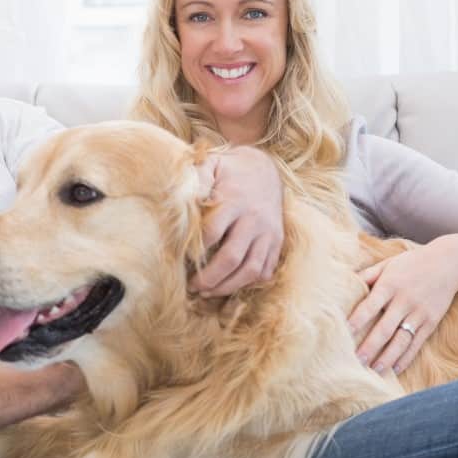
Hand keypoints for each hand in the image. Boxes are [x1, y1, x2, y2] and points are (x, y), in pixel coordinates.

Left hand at [189, 146, 283, 296]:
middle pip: (232, 257)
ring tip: (208, 292)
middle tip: (192, 286)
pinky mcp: (277, 241)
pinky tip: (230, 284)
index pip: (213, 232)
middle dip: (210, 277)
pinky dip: (248, 282)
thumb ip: (197, 178)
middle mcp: (254, 219)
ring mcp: (268, 232)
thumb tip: (183, 200)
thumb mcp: (211, 164)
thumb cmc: (230, 171)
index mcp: (235, 200)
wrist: (265, 169)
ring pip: (251, 269)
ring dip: (228, 286)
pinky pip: (265, 270)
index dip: (195, 250)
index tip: (181, 260)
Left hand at [348, 242, 457, 372]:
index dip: (357, 320)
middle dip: (370, 346)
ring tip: (374, 371)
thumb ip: (368, 275)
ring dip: (387, 357)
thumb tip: (345, 282)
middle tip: (356, 361)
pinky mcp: (431, 322)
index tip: (343, 333)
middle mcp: (404, 300)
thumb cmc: (411, 264)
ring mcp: (419, 313)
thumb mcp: (388, 264)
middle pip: (385, 328)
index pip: (370, 306)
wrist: (449, 263)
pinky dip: (406, 358)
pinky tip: (395, 369)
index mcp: (390, 285)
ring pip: (401, 340)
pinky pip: (417, 343)